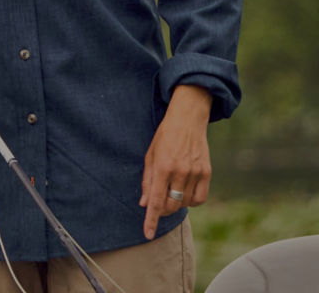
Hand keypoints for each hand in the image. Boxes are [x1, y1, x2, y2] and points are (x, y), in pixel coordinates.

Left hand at [139, 85, 211, 239]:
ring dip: (176, 204)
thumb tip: (144, 204)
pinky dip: (191, 201)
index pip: (157, 200)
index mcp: (163, 166)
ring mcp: (195, 172)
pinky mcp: (207, 172)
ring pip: (185, 203)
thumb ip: (147, 181)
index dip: (151, 219)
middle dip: (163, 210)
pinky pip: (199, 198)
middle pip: (171, 205)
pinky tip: (185, 192)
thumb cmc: (165, 136)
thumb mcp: (150, 155)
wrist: (187, 119)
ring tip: (172, 190)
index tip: (148, 233)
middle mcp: (180, 171)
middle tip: (159, 204)